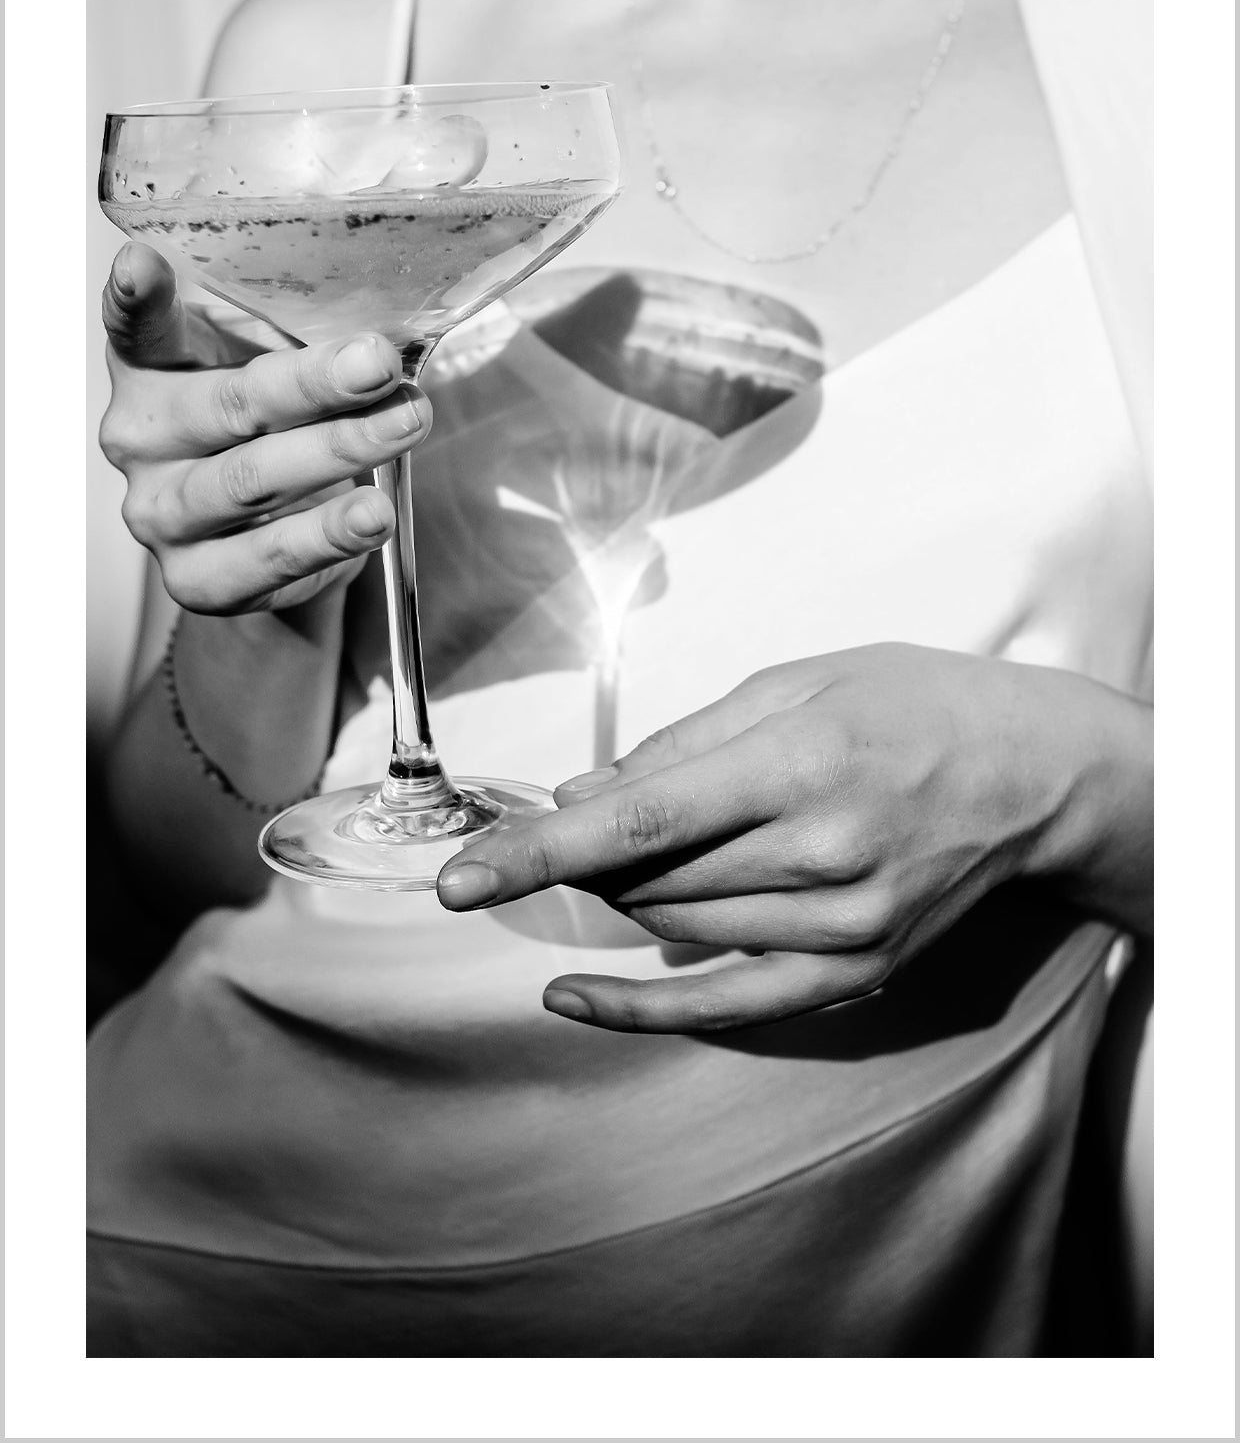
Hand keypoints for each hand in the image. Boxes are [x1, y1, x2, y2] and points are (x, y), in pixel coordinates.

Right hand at [100, 242, 429, 613]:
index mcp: (152, 368)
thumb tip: (381, 326)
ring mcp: (161, 513)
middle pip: (227, 406)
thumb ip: (301, 336)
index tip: (144, 267)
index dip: (139, 298)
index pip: (140, 328)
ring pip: (250, 480)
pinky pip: (266, 557)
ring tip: (404, 425)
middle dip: (312, 383)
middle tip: (378, 363)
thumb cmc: (276, 430)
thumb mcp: (278, 365)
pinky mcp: (196, 577)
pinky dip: (326, 535)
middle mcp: (142, 439)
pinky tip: (372, 513)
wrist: (274, 536)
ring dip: (337, 451)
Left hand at [437, 644, 1149, 1031]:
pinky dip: (642, 1007)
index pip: (639, 821)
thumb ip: (682, 742)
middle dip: (585, 852)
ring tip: (634, 851)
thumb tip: (579, 794)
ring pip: (675, 927)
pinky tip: (574, 997)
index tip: (457, 879)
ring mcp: (842, 926)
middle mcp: (820, 854)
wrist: (1036, 774)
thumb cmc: (913, 704)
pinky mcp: (856, 972)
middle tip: (574, 821)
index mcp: (798, 762)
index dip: (537, 852)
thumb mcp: (798, 682)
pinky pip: (728, 1006)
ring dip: (623, 895)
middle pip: (647, 878)